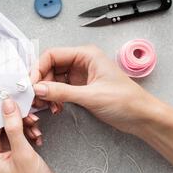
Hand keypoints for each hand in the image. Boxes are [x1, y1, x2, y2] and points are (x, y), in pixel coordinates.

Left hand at [0, 98, 63, 172]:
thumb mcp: (22, 153)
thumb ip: (14, 127)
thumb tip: (7, 105)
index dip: (3, 112)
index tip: (14, 100)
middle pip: (2, 124)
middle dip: (18, 119)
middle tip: (30, 116)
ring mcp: (2, 151)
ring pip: (12, 126)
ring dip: (26, 125)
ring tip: (35, 129)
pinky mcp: (14, 150)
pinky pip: (19, 133)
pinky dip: (29, 132)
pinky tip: (36, 137)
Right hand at [30, 45, 160, 134]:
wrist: (142, 117)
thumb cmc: (126, 101)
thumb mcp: (91, 96)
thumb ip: (62, 92)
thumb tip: (38, 88)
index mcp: (86, 55)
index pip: (52, 55)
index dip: (38, 68)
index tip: (30, 83)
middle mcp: (81, 62)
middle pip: (50, 67)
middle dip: (41, 82)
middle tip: (35, 97)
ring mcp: (80, 75)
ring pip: (52, 79)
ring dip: (47, 92)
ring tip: (47, 105)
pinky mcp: (80, 88)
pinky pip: (59, 89)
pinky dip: (54, 98)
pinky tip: (56, 108)